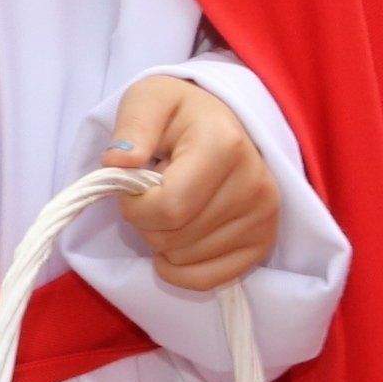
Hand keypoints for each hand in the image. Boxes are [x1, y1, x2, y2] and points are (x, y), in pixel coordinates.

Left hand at [103, 77, 280, 294]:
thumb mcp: (149, 101)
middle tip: (156, 192)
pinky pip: (207, 280)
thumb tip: (118, 162)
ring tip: (176, 205)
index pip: (167, 207)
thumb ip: (132, 128)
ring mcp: (264, 217)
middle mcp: (254, 184)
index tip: (132, 184)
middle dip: (147, 221)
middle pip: (173, 237)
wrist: (221, 124)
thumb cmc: (179, 115)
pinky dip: (180, 269)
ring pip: (184, 259)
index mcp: (225, 145)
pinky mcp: (264, 242)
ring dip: (164, 240)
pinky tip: (179, 241)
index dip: (135, 205)